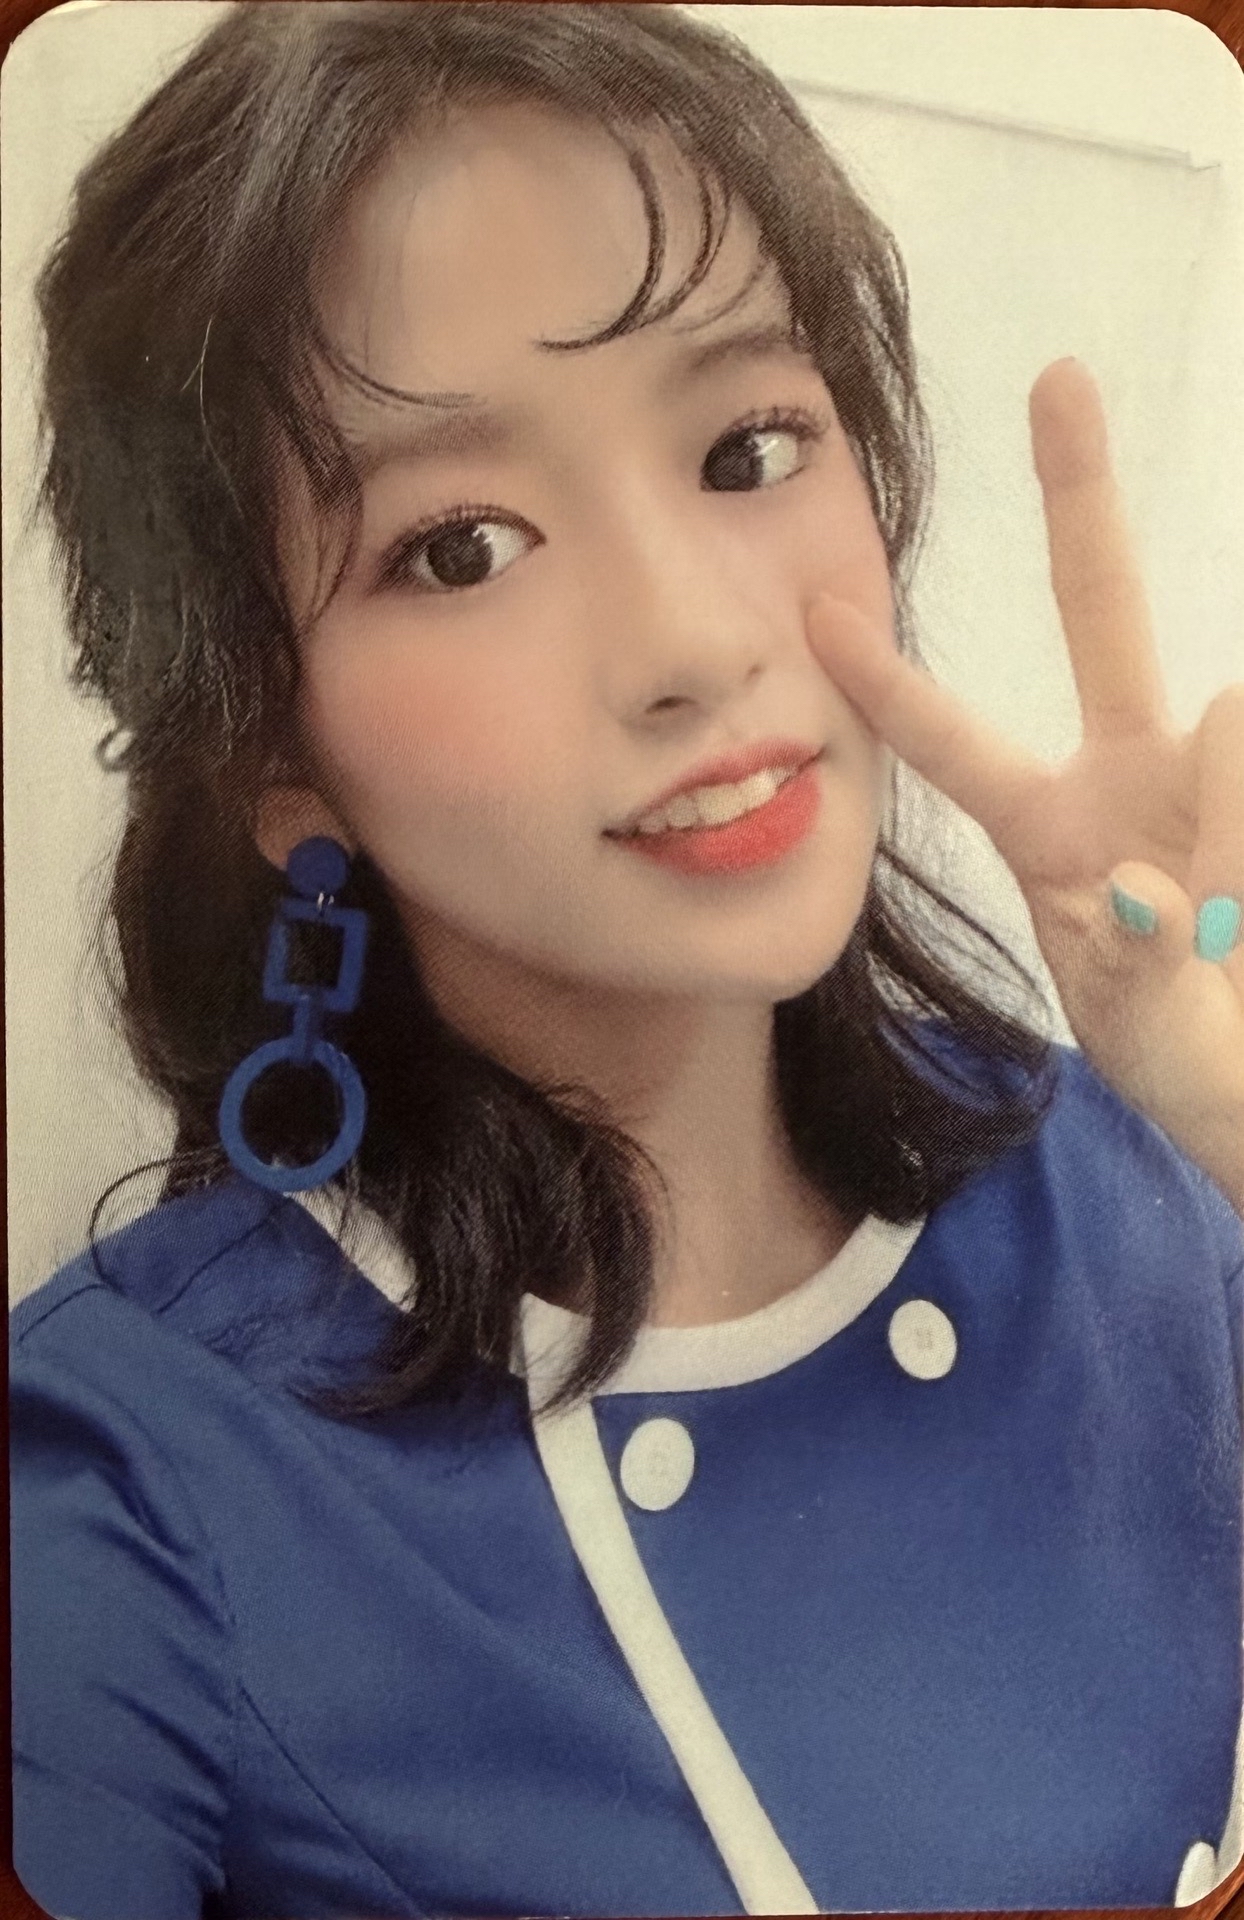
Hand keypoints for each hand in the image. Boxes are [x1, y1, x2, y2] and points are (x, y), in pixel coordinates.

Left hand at [809, 359, 1243, 1213]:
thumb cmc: (1181, 1054)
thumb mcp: (1141, 1030)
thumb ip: (1135, 962)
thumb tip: (1147, 883)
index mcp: (1054, 830)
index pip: (955, 745)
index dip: (891, 684)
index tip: (817, 608)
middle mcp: (1130, 773)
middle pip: (1101, 610)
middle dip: (1080, 496)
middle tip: (1056, 377)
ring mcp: (1214, 770)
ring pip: (1225, 726)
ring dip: (1230, 848)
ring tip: (1233, 942)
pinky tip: (1242, 916)